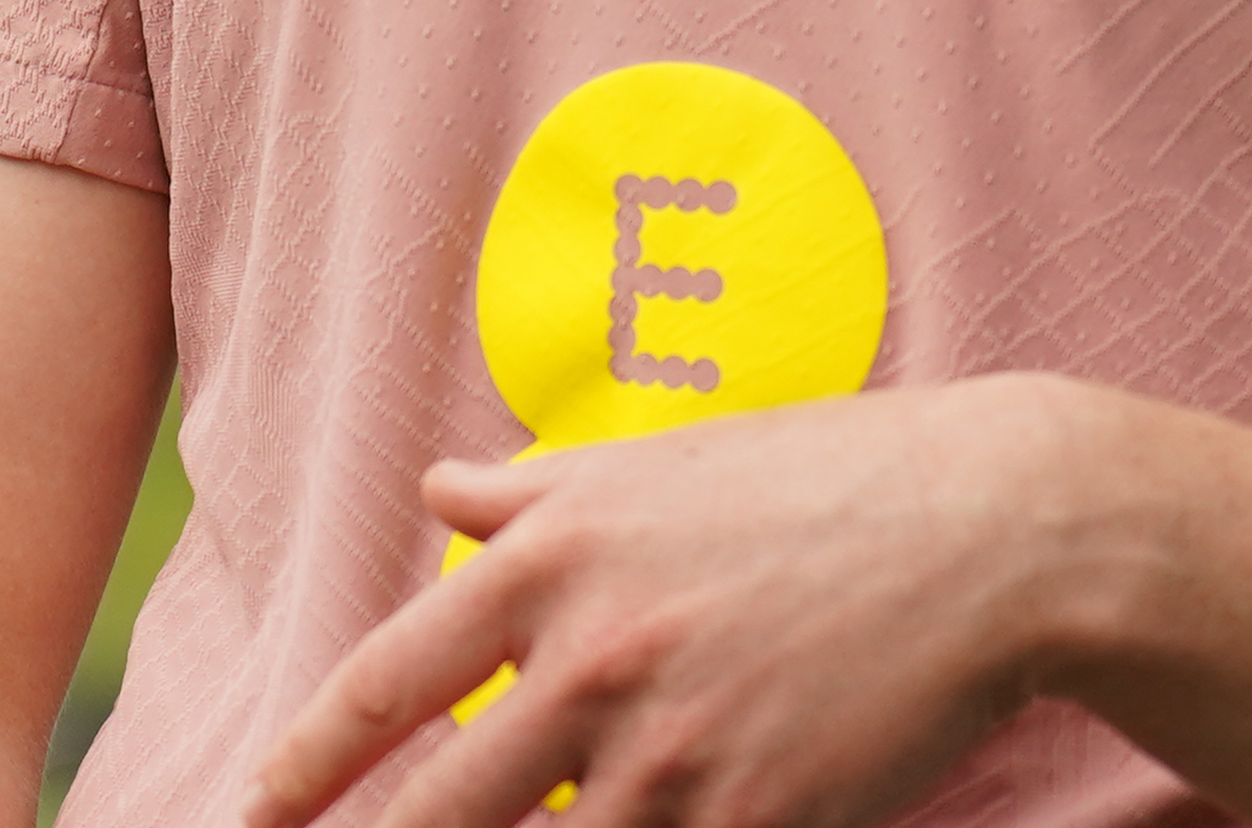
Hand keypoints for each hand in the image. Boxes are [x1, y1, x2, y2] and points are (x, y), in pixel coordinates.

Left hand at [240, 375, 1110, 827]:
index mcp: (548, 557)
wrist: (993, 528)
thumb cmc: (824, 478)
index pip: (385, 684)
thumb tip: (439, 492)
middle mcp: (589, 658)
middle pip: (441, 814)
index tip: (258, 811)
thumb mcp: (659, 461)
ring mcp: (671, 753)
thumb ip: (532, 489)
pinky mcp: (756, 822)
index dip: (305, 763)